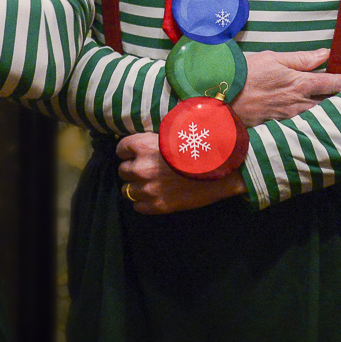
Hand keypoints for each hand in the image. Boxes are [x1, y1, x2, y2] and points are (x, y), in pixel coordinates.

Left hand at [115, 132, 244, 213]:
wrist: (219, 169)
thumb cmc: (199, 147)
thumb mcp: (173, 135)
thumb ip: (155, 140)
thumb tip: (145, 143)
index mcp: (143, 146)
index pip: (121, 149)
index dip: (128, 152)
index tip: (136, 154)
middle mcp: (141, 168)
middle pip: (122, 171)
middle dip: (132, 170)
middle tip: (146, 170)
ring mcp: (148, 189)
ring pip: (127, 190)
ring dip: (137, 187)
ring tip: (151, 185)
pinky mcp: (157, 206)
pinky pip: (137, 207)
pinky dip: (144, 202)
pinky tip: (155, 196)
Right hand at [230, 49, 340, 127]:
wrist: (223, 98)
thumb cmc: (246, 73)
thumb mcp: (273, 58)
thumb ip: (301, 58)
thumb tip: (325, 54)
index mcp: (299, 83)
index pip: (332, 83)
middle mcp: (299, 102)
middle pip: (330, 104)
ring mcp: (290, 117)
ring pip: (318, 116)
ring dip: (330, 112)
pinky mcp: (280, 126)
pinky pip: (304, 124)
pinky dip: (314, 121)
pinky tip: (317, 120)